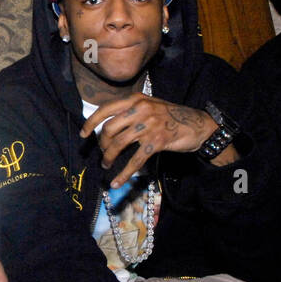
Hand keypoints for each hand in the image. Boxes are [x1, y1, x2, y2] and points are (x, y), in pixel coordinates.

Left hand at [79, 93, 222, 184]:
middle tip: (103, 154)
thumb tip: (108, 128)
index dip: (91, 122)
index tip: (83, 134)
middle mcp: (141, 109)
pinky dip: (123, 174)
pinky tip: (116, 182)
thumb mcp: (150, 106)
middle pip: (109, 128)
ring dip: (109, 158)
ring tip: (106, 165)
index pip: (106, 109)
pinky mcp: (157, 141)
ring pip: (119, 144)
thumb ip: (130, 112)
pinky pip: (135, 160)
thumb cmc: (171, 117)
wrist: (197, 125)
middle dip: (102, 144)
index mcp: (135, 99)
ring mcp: (149, 124)